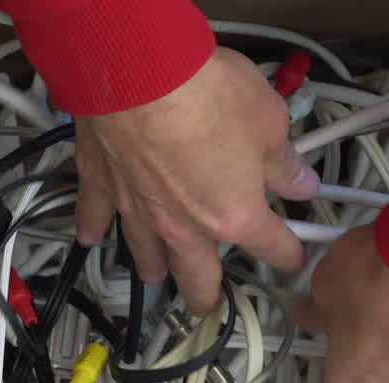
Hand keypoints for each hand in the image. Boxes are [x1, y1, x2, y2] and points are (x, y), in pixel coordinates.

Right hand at [73, 48, 319, 314]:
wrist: (140, 70)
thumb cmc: (205, 92)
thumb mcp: (269, 123)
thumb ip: (284, 161)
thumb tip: (299, 178)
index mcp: (234, 215)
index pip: (272, 246)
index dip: (289, 254)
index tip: (294, 258)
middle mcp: (184, 224)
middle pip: (198, 275)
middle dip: (207, 295)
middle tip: (208, 307)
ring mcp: (139, 207)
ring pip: (146, 254)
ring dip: (153, 269)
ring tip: (156, 278)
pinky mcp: (102, 181)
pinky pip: (94, 215)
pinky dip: (92, 227)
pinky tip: (89, 237)